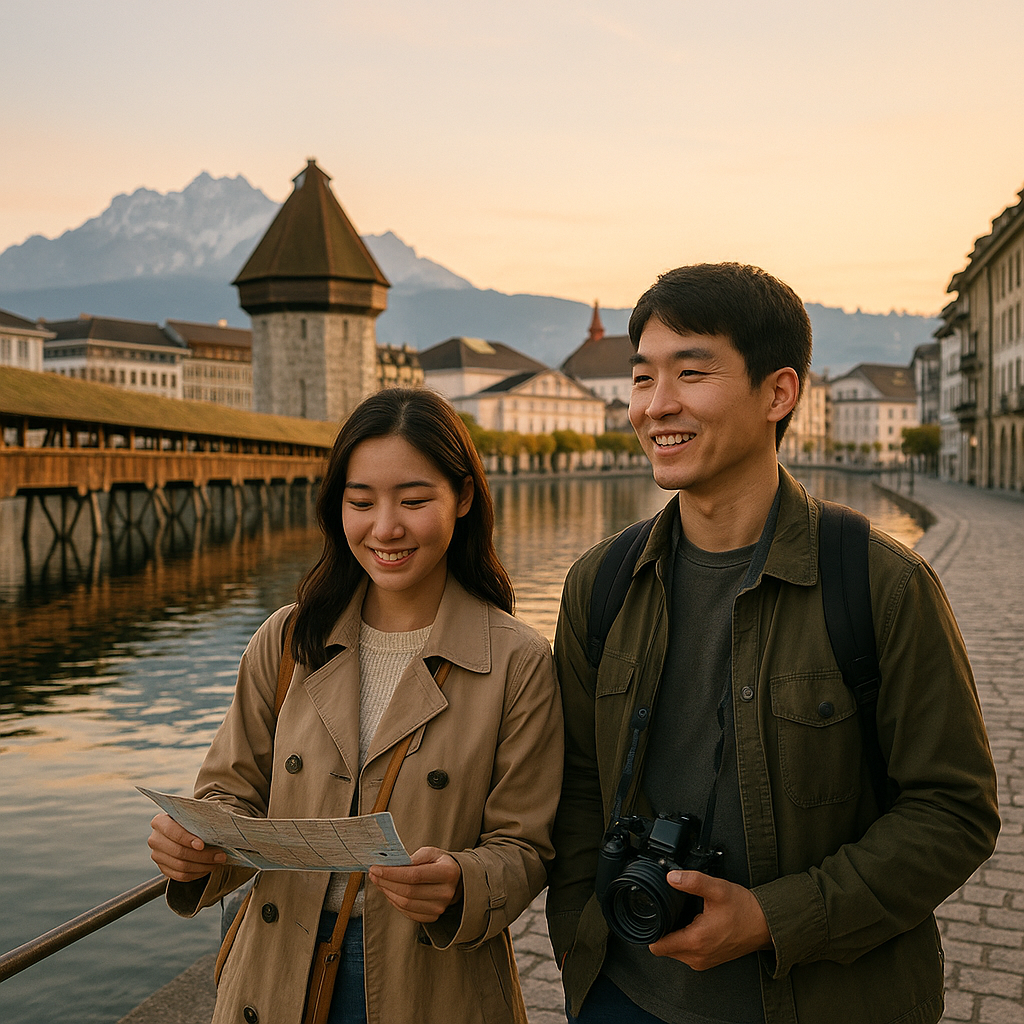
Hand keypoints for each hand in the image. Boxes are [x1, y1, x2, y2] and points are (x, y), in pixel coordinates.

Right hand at [148, 812, 226, 881]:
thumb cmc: (191, 820)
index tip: (202, 845)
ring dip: (202, 866)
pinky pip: (180, 876)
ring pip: (181, 866)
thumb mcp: (193, 815)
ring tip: (217, 861)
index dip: (187, 839)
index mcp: (159, 822)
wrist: (184, 830)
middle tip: (220, 855)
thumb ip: (199, 820)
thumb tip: (217, 828)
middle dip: (203, 855)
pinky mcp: (163, 868)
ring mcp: (157, 856)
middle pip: (178, 852)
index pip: (172, 831)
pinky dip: (196, 874)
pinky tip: (207, 868)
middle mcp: (155, 839)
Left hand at [367, 846, 462, 922]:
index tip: (376, 868)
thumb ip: (416, 856)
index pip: (414, 875)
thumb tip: (395, 863)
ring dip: (388, 892)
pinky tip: (388, 891)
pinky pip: (408, 912)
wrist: (455, 881)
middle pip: (408, 891)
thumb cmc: (440, 864)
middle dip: (386, 882)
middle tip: (373, 874)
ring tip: (378, 881)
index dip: (392, 873)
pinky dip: (394, 902)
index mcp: (447, 872)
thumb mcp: (432, 852)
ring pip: (406, 904)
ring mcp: (439, 907)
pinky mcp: (432, 917)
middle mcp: (445, 893)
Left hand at [647, 870, 772, 970]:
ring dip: (675, 936)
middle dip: (664, 931)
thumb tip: (671, 877)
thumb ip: (692, 881)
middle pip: (664, 948)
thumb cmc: (745, 910)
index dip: (651, 931)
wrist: (765, 925)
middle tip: (672, 912)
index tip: (653, 916)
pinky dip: (686, 940)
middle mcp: (697, 956)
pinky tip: (694, 924)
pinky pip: (687, 953)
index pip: (658, 947)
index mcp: (696, 941)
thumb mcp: (717, 889)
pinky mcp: (709, 960)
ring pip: (675, 951)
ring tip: (685, 917)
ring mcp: (703, 961)